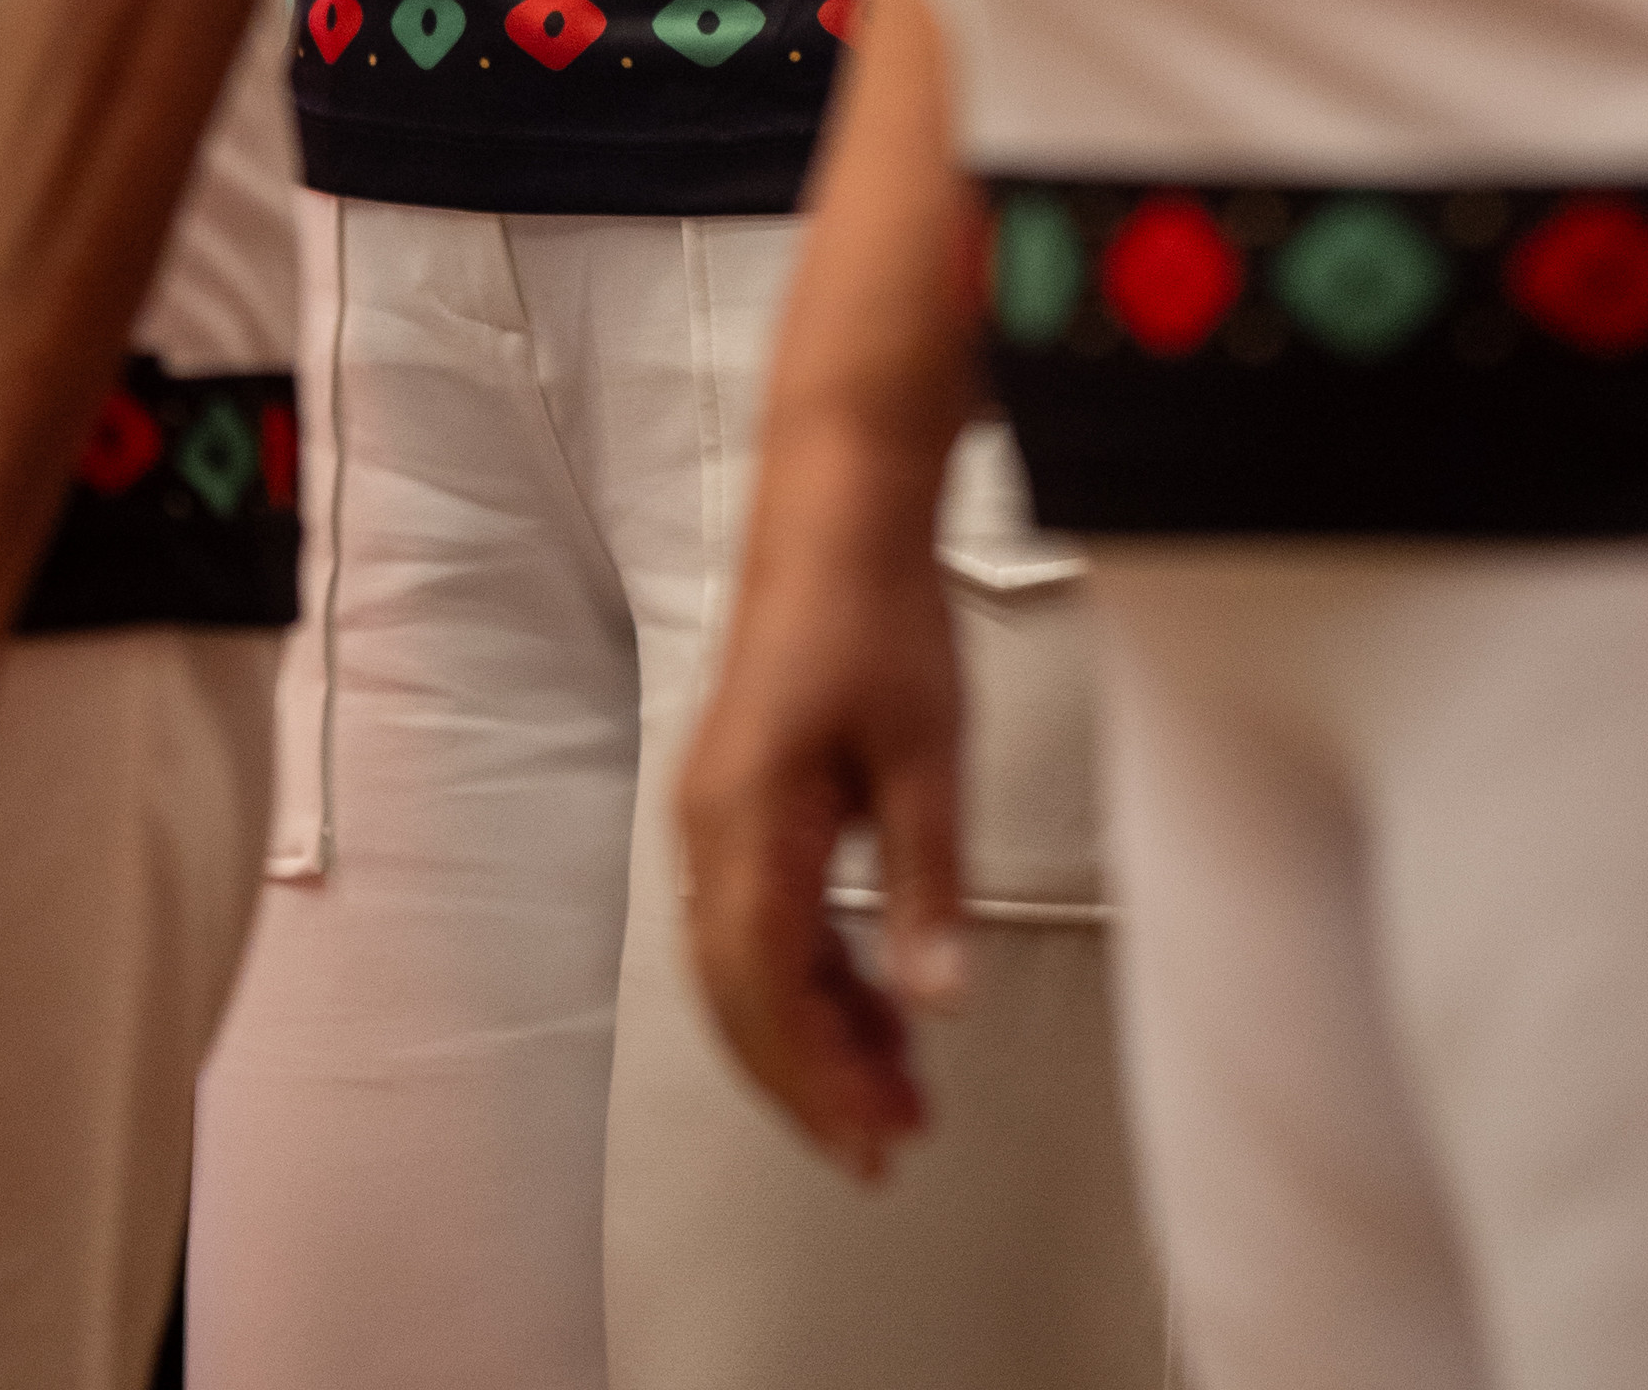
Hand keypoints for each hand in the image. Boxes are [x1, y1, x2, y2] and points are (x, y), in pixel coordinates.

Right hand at [678, 456, 968, 1181]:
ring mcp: (718, 815)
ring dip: (816, 1031)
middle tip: (890, 1141)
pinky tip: (876, 1003)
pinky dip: (815, 973)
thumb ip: (928, 884)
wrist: (839, 506)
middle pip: (741, 994)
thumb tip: (938, 1002)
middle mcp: (708, 830)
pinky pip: (763, 916)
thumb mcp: (926, 751)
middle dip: (812, 1076)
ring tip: (899, 1088)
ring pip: (749, 963)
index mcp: (741, 821)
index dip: (814, 1078)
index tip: (872, 1140)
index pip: (762, 990)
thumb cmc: (877, 609)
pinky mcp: (744, 800)